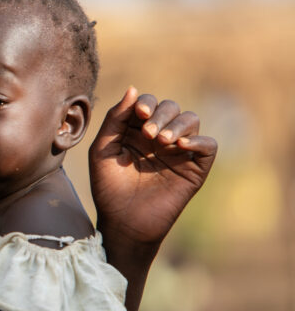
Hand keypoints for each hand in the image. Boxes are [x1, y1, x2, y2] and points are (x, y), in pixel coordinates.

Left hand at [89, 87, 217, 245]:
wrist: (123, 222)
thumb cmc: (109, 188)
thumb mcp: (103, 150)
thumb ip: (115, 119)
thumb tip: (133, 88)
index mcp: (137, 130)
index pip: (148, 103)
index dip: (146, 103)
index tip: (140, 114)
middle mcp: (160, 137)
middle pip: (171, 107)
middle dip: (162, 114)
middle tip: (149, 134)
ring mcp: (179, 151)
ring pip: (191, 120)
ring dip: (178, 125)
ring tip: (161, 141)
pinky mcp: (195, 168)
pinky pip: (208, 145)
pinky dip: (199, 140)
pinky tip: (181, 146)